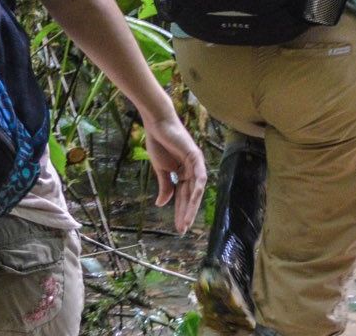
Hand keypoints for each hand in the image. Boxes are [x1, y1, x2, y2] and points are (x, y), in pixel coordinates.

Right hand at [141, 112, 206, 233]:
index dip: (181, 211)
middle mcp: (193, 170)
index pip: (183, 196)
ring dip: (192, 206)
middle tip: (182, 230)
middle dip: (186, 213)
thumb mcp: (161, 169)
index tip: (178, 227)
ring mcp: (196, 163)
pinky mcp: (196, 156)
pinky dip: (197, 189)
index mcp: (184, 173)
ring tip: (186, 222)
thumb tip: (162, 204)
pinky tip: (194, 201)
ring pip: (196, 190)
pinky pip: (199, 176)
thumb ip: (165, 186)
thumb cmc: (159, 143)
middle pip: (191, 196)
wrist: (156, 125)